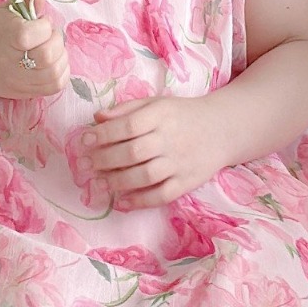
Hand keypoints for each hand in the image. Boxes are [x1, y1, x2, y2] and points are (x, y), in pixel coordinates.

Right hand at [0, 0, 68, 103]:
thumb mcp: (7, 12)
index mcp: (5, 38)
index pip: (31, 34)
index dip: (44, 25)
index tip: (41, 21)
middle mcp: (11, 63)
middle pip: (47, 55)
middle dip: (56, 40)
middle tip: (49, 35)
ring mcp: (20, 81)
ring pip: (55, 71)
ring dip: (61, 55)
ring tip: (52, 47)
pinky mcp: (29, 93)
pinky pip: (57, 85)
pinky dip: (62, 70)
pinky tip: (54, 61)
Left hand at [78, 94, 222, 208]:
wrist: (223, 129)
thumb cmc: (182, 115)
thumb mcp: (157, 103)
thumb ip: (127, 109)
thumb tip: (96, 118)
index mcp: (162, 115)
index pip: (129, 125)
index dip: (104, 134)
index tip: (84, 140)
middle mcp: (171, 139)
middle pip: (133, 152)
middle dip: (105, 159)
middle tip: (86, 164)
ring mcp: (180, 162)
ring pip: (145, 176)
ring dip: (118, 181)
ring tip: (100, 183)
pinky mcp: (187, 182)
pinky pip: (162, 195)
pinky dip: (140, 201)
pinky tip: (122, 202)